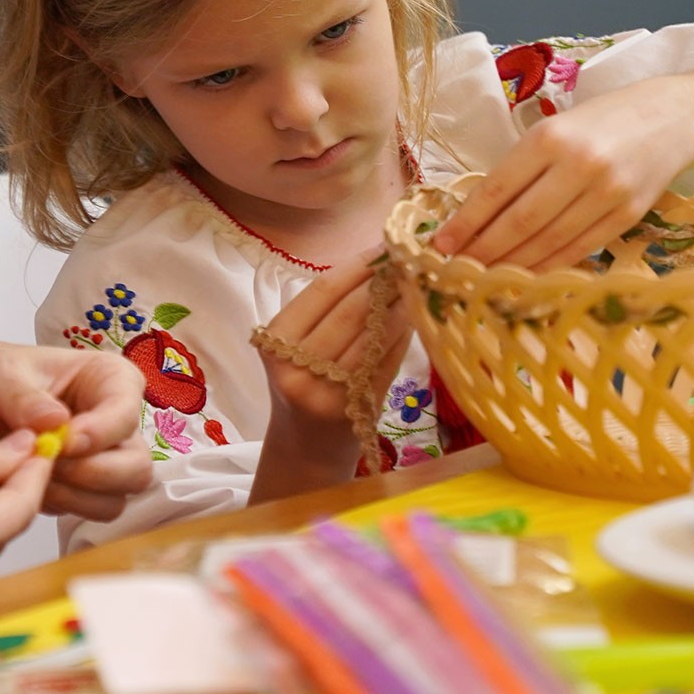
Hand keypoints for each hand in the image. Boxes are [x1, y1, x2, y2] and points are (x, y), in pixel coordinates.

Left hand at [0, 341, 152, 522]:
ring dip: (78, 494)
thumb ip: (24, 398)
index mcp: (100, 379)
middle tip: (52, 466)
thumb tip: (58, 422)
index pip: (127, 408)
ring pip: (115, 495)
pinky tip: (24, 490)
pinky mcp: (65, 489)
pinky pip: (85, 514)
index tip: (66, 440)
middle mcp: (104, 420)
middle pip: (135, 462)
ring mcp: (88, 459)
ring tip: (32, 476)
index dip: (104, 430)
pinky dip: (60, 509)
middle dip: (99, 471)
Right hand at [249, 257, 411, 505]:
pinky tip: (414, 318)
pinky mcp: (355, 408)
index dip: (357, 265)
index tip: (383, 247)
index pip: (322, 291)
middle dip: (383, 282)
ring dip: (399, 307)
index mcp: (276, 341)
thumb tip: (376, 263)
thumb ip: (326, 309)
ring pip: (372, 335)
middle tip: (408, 262)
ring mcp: (326, 391)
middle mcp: (296, 366)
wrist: (306, 446)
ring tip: (416, 285)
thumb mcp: (296, 345)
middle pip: (350, 311)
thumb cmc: (304, 383)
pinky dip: (402, 336)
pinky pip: (386, 361)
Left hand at [433, 83, 693, 269]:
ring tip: (482, 278)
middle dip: (483, 251)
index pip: (498, 189)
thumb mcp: (558, 126)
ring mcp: (607, 194)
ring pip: (548, 242)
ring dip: (511, 265)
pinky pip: (580, 250)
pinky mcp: (629, 216)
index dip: (466, 222)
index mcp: (552, 138)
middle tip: (455, 270)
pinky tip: (525, 276)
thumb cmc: (605, 118)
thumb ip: (525, 166)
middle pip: (520, 222)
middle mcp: (579, 166)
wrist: (674, 116)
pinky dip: (549, 267)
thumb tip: (478, 214)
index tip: (440, 244)